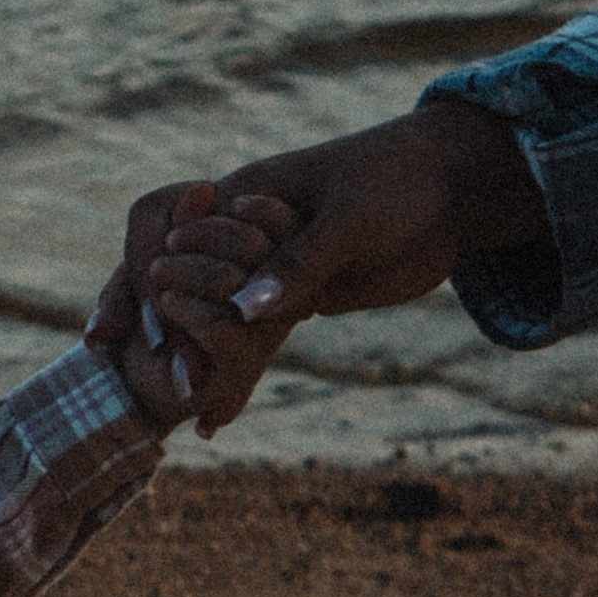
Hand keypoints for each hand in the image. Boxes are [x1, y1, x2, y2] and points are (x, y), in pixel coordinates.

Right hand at [85, 98, 551, 432]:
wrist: (456, 188)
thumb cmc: (399, 181)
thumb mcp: (351, 219)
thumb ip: (300, 263)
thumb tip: (247, 309)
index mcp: (241, 191)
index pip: (163, 236)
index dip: (141, 283)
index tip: (148, 332)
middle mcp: (243, 230)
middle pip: (173, 280)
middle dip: (157, 326)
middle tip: (166, 383)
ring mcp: (268, 265)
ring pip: (209, 314)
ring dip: (190, 355)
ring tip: (182, 410)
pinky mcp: (297, 295)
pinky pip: (250, 335)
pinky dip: (232, 371)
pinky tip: (217, 416)